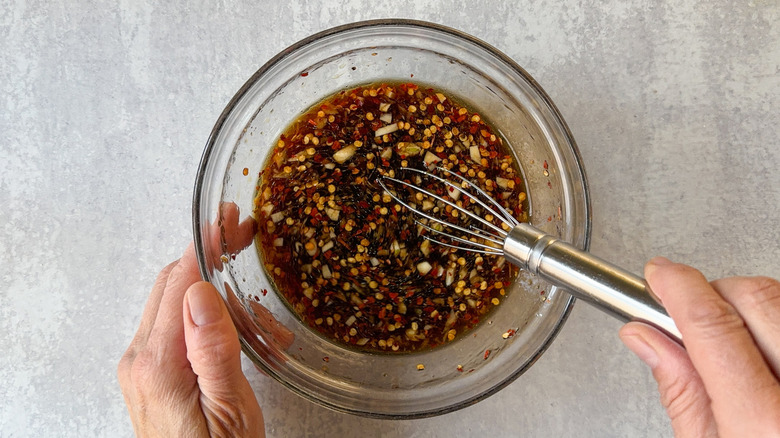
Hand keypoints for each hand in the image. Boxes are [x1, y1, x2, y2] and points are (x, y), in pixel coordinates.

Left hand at [118, 244, 264, 436]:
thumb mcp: (230, 408)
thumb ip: (214, 350)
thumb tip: (201, 291)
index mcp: (158, 363)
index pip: (180, 283)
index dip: (206, 245)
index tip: (229, 221)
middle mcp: (141, 358)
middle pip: (173, 284)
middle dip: (210, 254)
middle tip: (242, 233)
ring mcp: (143, 365)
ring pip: (178, 304)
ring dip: (221, 297)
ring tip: (264, 324)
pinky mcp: (152, 372)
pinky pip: (178, 328)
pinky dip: (212, 320)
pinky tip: (244, 339)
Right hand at [620, 257, 779, 436]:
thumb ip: (680, 389)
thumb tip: (646, 336)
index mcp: (764, 427)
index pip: (712, 326)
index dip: (677, 289)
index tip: (660, 276)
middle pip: (757, 298)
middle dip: (713, 293)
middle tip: (689, 313)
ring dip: (751, 309)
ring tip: (735, 346)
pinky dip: (778, 326)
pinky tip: (767, 355)